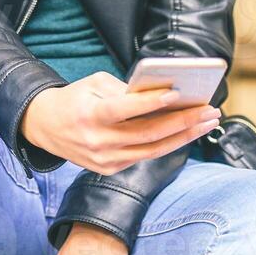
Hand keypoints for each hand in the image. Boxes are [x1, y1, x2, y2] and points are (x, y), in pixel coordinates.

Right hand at [22, 71, 219, 174]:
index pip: (125, 110)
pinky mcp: (110, 170)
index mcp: (91, 115)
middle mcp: (98, 142)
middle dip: (183, 121)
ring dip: (185, 135)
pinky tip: (188, 132)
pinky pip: (145, 156)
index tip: (178, 93)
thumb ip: (125, 90)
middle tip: (209, 110)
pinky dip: (169, 143)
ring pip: (153, 150)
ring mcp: (105, 160)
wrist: (45, 128)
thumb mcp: (93, 84)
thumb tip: (163, 95)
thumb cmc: (76, 99)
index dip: (151, 103)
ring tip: (207, 122)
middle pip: (148, 134)